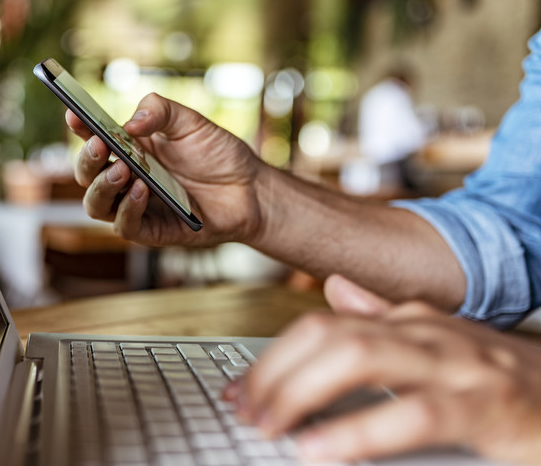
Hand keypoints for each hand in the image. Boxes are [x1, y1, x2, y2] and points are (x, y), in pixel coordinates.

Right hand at [68, 93, 266, 246]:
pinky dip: (128, 209)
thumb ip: (160, 111)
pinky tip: (141, 190)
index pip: (93, 138)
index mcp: (129, 150)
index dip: (79, 127)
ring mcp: (136, 206)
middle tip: (100, 145)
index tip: (73, 114)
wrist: (251, 189)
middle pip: (87, 175)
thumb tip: (130, 124)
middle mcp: (126, 178)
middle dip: (87, 160)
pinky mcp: (152, 231)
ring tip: (122, 170)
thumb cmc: (218, 154)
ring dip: (102, 187)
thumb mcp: (190, 122)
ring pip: (96, 205)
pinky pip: (126, 226)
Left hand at [225, 276, 540, 464]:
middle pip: (327, 336)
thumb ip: (382, 316)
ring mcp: (454, 366)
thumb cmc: (501, 376)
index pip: (320, 327)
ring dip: (301, 392)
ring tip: (269, 425)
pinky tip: (321, 450)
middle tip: (243, 411)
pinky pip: (412, 415)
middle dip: (275, 373)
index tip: (238, 391)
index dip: (272, 358)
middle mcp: (424, 333)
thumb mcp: (437, 342)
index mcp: (407, 321)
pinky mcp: (484, 407)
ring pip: (359, 358)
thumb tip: (336, 290)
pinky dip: (360, 432)